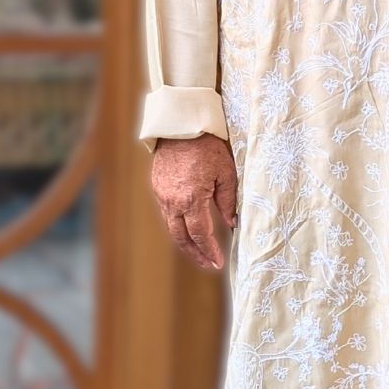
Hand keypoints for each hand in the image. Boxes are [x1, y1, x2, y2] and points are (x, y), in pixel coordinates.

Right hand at [150, 133, 237, 271]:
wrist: (181, 125)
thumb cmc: (208, 146)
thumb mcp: (226, 173)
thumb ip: (228, 202)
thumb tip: (231, 223)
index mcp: (191, 199)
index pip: (200, 235)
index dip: (210, 251)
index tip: (218, 262)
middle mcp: (172, 201)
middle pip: (181, 238)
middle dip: (195, 254)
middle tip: (208, 263)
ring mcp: (162, 194)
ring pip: (171, 227)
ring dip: (185, 241)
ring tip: (199, 250)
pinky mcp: (157, 187)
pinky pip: (167, 213)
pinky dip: (177, 225)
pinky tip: (188, 226)